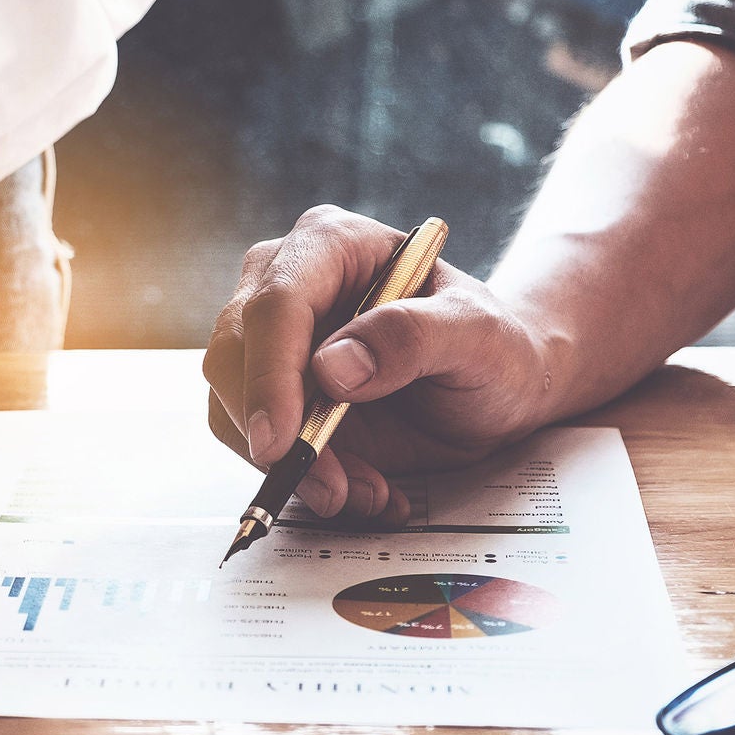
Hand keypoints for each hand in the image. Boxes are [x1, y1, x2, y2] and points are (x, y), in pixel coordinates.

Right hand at [203, 205, 556, 525]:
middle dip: (277, 432)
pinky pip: (256, 441)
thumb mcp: (479, 335)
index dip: (268, 374)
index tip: (282, 439)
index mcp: (332, 245)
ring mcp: (274, 342)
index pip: (276, 303)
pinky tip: (356, 487)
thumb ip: (413, 337)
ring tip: (367, 489)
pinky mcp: (274, 394)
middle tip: (335, 487)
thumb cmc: (493, 347)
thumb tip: (332, 367)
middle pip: (235, 355)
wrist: (499, 387)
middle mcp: (287, 284)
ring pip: (234, 406)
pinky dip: (299, 478)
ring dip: (291, 465)